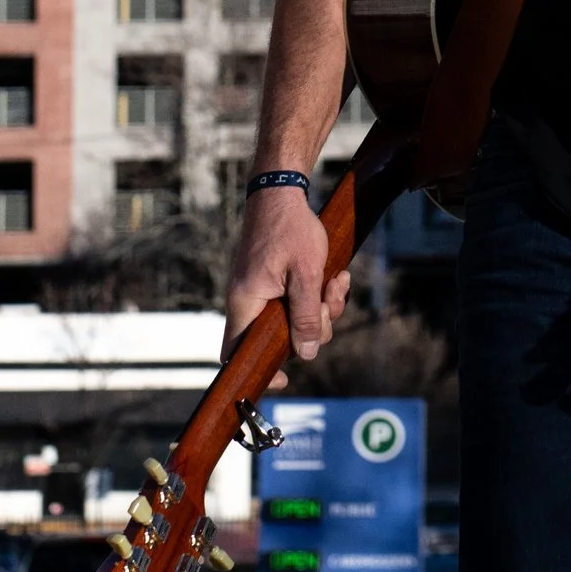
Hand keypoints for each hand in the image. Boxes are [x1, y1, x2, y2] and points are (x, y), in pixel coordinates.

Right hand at [221, 184, 349, 367]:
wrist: (281, 191)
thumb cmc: (290, 230)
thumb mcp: (307, 276)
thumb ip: (306, 317)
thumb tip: (307, 354)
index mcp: (246, 303)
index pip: (234, 353)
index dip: (256, 372)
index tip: (284, 380)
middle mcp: (247, 302)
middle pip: (279, 338)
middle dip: (314, 327)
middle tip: (329, 302)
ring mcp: (260, 292)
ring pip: (294, 319)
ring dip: (322, 307)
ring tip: (336, 281)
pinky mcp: (273, 282)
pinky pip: (297, 301)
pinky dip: (318, 294)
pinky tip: (335, 277)